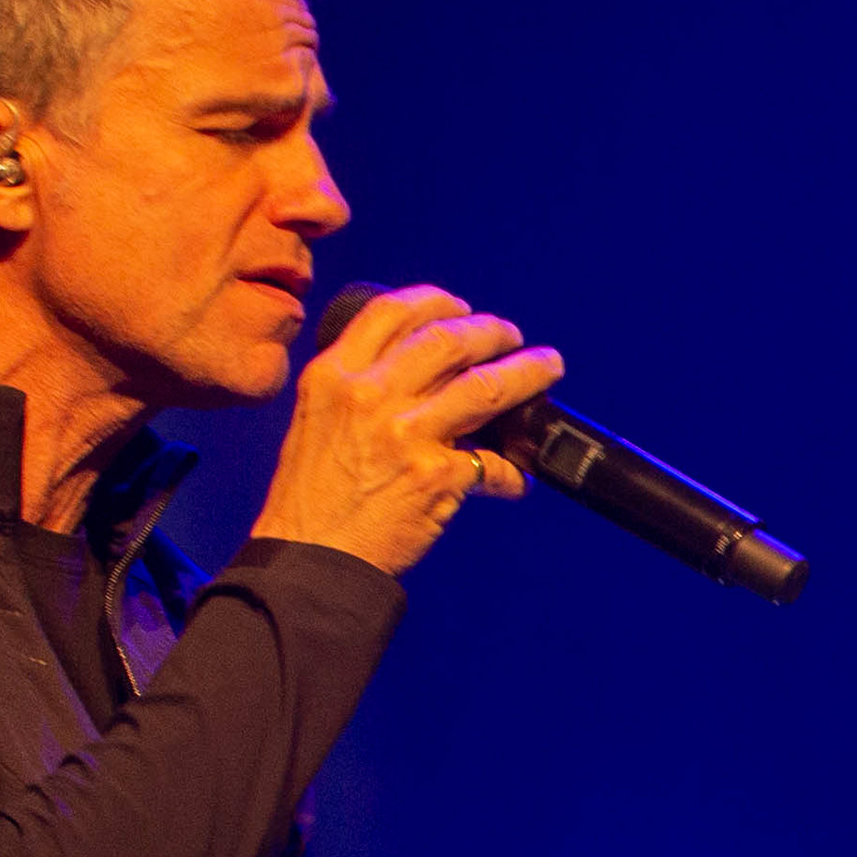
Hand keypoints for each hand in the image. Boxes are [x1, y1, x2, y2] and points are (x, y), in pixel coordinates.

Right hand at [250, 284, 562, 576]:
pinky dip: (512, 471)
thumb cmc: (310, 497)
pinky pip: (493, 464)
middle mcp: (369, 395)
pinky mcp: (437, 476)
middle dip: (490, 330)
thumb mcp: (315, 420)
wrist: (309, 556)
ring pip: (485, 386)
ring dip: (526, 372)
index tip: (459, 307)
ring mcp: (405, 434)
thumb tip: (417, 374)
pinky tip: (519, 477)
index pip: (391, 312)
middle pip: (447, 339)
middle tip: (510, 334)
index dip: (435, 300)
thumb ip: (356, 389)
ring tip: (546, 367)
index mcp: (334, 375)